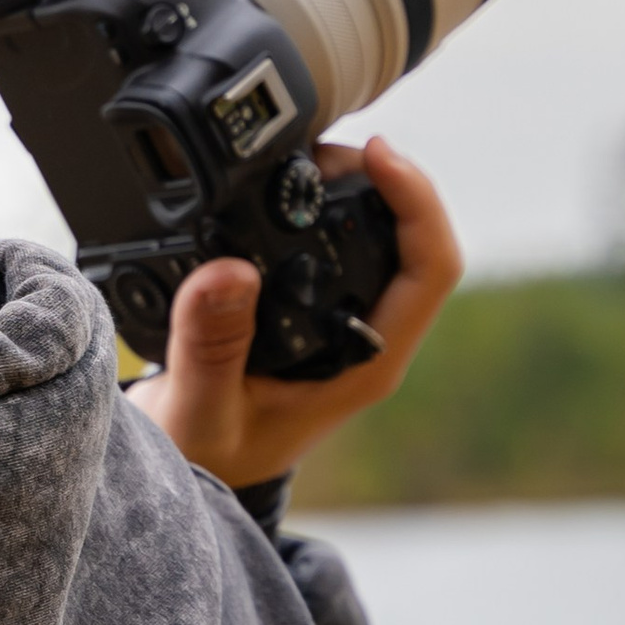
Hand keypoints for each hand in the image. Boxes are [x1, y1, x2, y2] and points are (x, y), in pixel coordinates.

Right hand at [124, 135, 462, 488]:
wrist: (193, 477)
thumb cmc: (207, 457)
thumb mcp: (201, 409)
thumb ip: (210, 347)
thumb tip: (229, 269)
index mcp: (366, 365)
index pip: (431, 269)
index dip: (417, 201)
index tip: (376, 155)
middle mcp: (369, 338)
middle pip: (415, 238)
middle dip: (382, 179)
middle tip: (322, 147)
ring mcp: (348, 322)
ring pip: (384, 236)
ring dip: (356, 188)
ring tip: (307, 154)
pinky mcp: (319, 307)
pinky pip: (346, 242)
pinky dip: (326, 203)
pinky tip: (293, 180)